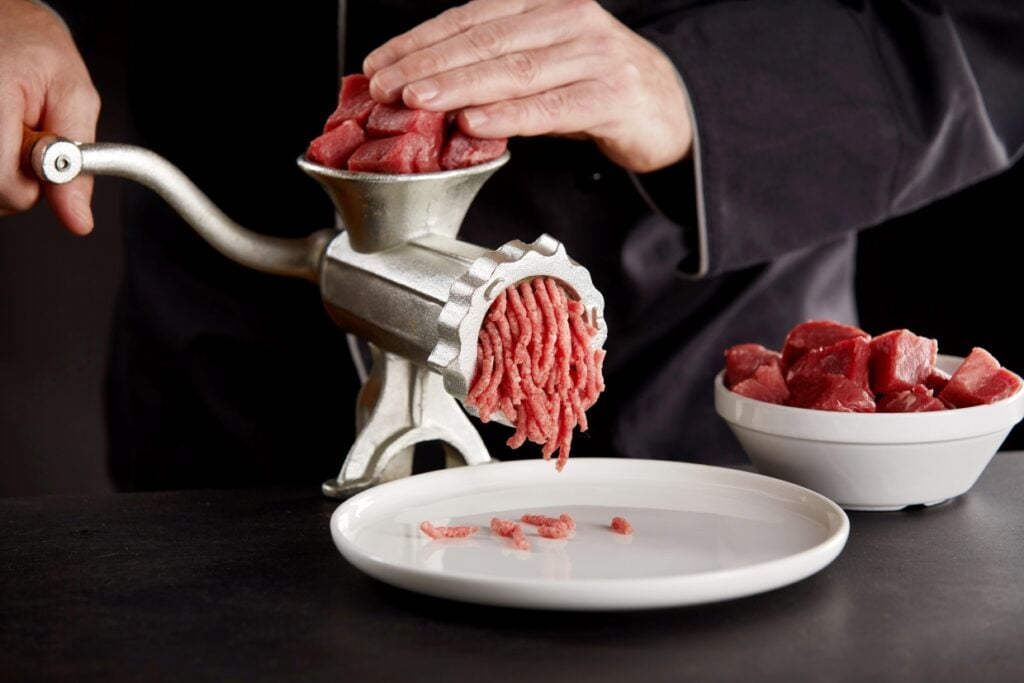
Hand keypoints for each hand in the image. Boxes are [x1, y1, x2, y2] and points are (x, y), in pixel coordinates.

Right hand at [0, 0, 100, 234]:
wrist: (3, 19)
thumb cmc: (34, 48)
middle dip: (16, 175)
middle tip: (25, 133)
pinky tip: (0, 132)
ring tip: (10, 127)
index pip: (8, 190)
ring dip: (2, 167)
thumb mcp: (73, 95)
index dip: (35, 183)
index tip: (44, 154)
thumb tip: (78, 217)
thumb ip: (78, 162)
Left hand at [363, 0, 691, 172]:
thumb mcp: (544, 66)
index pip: (470, 18)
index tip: (380, 64)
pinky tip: (476, 123)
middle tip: (386, 85)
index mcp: (544, 5)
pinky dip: (511, 115)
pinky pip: (552, 108)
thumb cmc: (597, 88)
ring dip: (459, 85)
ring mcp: (593, 55)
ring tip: (417, 99)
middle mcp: (569, 20)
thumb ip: (495, 71)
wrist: (672, 109)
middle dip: (428, 63)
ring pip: (513, 70)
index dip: (420, 41)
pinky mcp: (611, 95)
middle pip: (485, 40)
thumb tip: (426, 89)